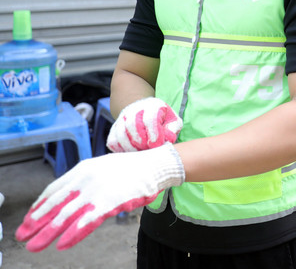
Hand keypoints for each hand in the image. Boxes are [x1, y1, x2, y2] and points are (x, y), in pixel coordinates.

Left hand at [15, 143, 183, 251]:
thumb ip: (85, 180)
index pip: (54, 189)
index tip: (29, 219)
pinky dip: (73, 234)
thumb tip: (69, 196)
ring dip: (49, 232)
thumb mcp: (103, 168)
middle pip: (55, 203)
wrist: (156, 165)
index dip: (39, 206)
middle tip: (24, 235)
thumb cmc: (132, 168)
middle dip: (37, 221)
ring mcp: (97, 190)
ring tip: (36, 245)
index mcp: (83, 168)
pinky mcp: (110, 202)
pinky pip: (87, 221)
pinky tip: (63, 244)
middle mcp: (86, 178)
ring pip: (66, 215)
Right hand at [107, 97, 182, 152]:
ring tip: (141, 152)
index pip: (149, 119)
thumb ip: (172, 128)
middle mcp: (134, 110)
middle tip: (149, 150)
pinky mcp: (114, 129)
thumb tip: (168, 139)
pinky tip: (131, 152)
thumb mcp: (172, 120)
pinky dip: (121, 150)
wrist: (143, 111)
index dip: (153, 134)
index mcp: (152, 105)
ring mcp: (122, 119)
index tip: (157, 145)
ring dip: (131, 147)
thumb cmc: (162, 119)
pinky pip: (113, 141)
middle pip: (132, 125)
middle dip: (142, 141)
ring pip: (121, 134)